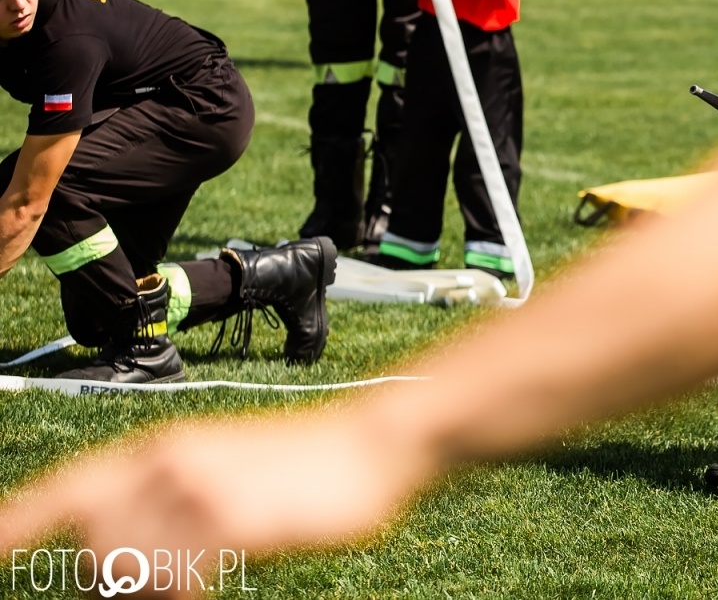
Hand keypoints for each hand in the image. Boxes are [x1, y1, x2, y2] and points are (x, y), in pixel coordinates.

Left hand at [0, 411, 427, 595]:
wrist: (371, 443)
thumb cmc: (300, 463)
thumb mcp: (221, 469)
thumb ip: (165, 501)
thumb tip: (115, 558)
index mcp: (159, 448)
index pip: (64, 492)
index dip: (14, 525)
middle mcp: (167, 463)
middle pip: (93, 546)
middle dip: (114, 577)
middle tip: (178, 572)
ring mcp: (198, 491)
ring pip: (128, 567)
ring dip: (154, 586)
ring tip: (207, 566)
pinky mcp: (233, 521)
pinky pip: (176, 581)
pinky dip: (186, 590)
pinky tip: (223, 571)